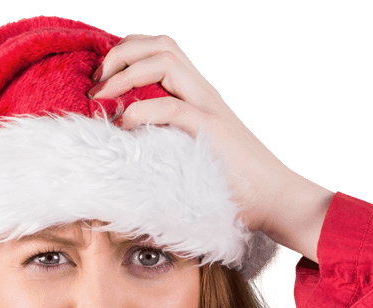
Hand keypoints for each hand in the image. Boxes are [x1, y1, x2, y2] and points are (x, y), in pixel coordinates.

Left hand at [91, 34, 333, 260]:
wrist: (276, 199)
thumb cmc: (236, 187)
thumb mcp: (196, 154)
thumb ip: (170, 142)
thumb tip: (129, 152)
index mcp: (201, 96)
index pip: (163, 50)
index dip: (128, 53)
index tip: (103, 79)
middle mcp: (205, 93)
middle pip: (161, 44)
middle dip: (120, 54)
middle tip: (96, 83)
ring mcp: (209, 108)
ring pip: (165, 60)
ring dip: (126, 72)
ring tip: (103, 96)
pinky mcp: (211, 130)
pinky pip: (169, 106)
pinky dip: (139, 111)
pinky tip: (124, 126)